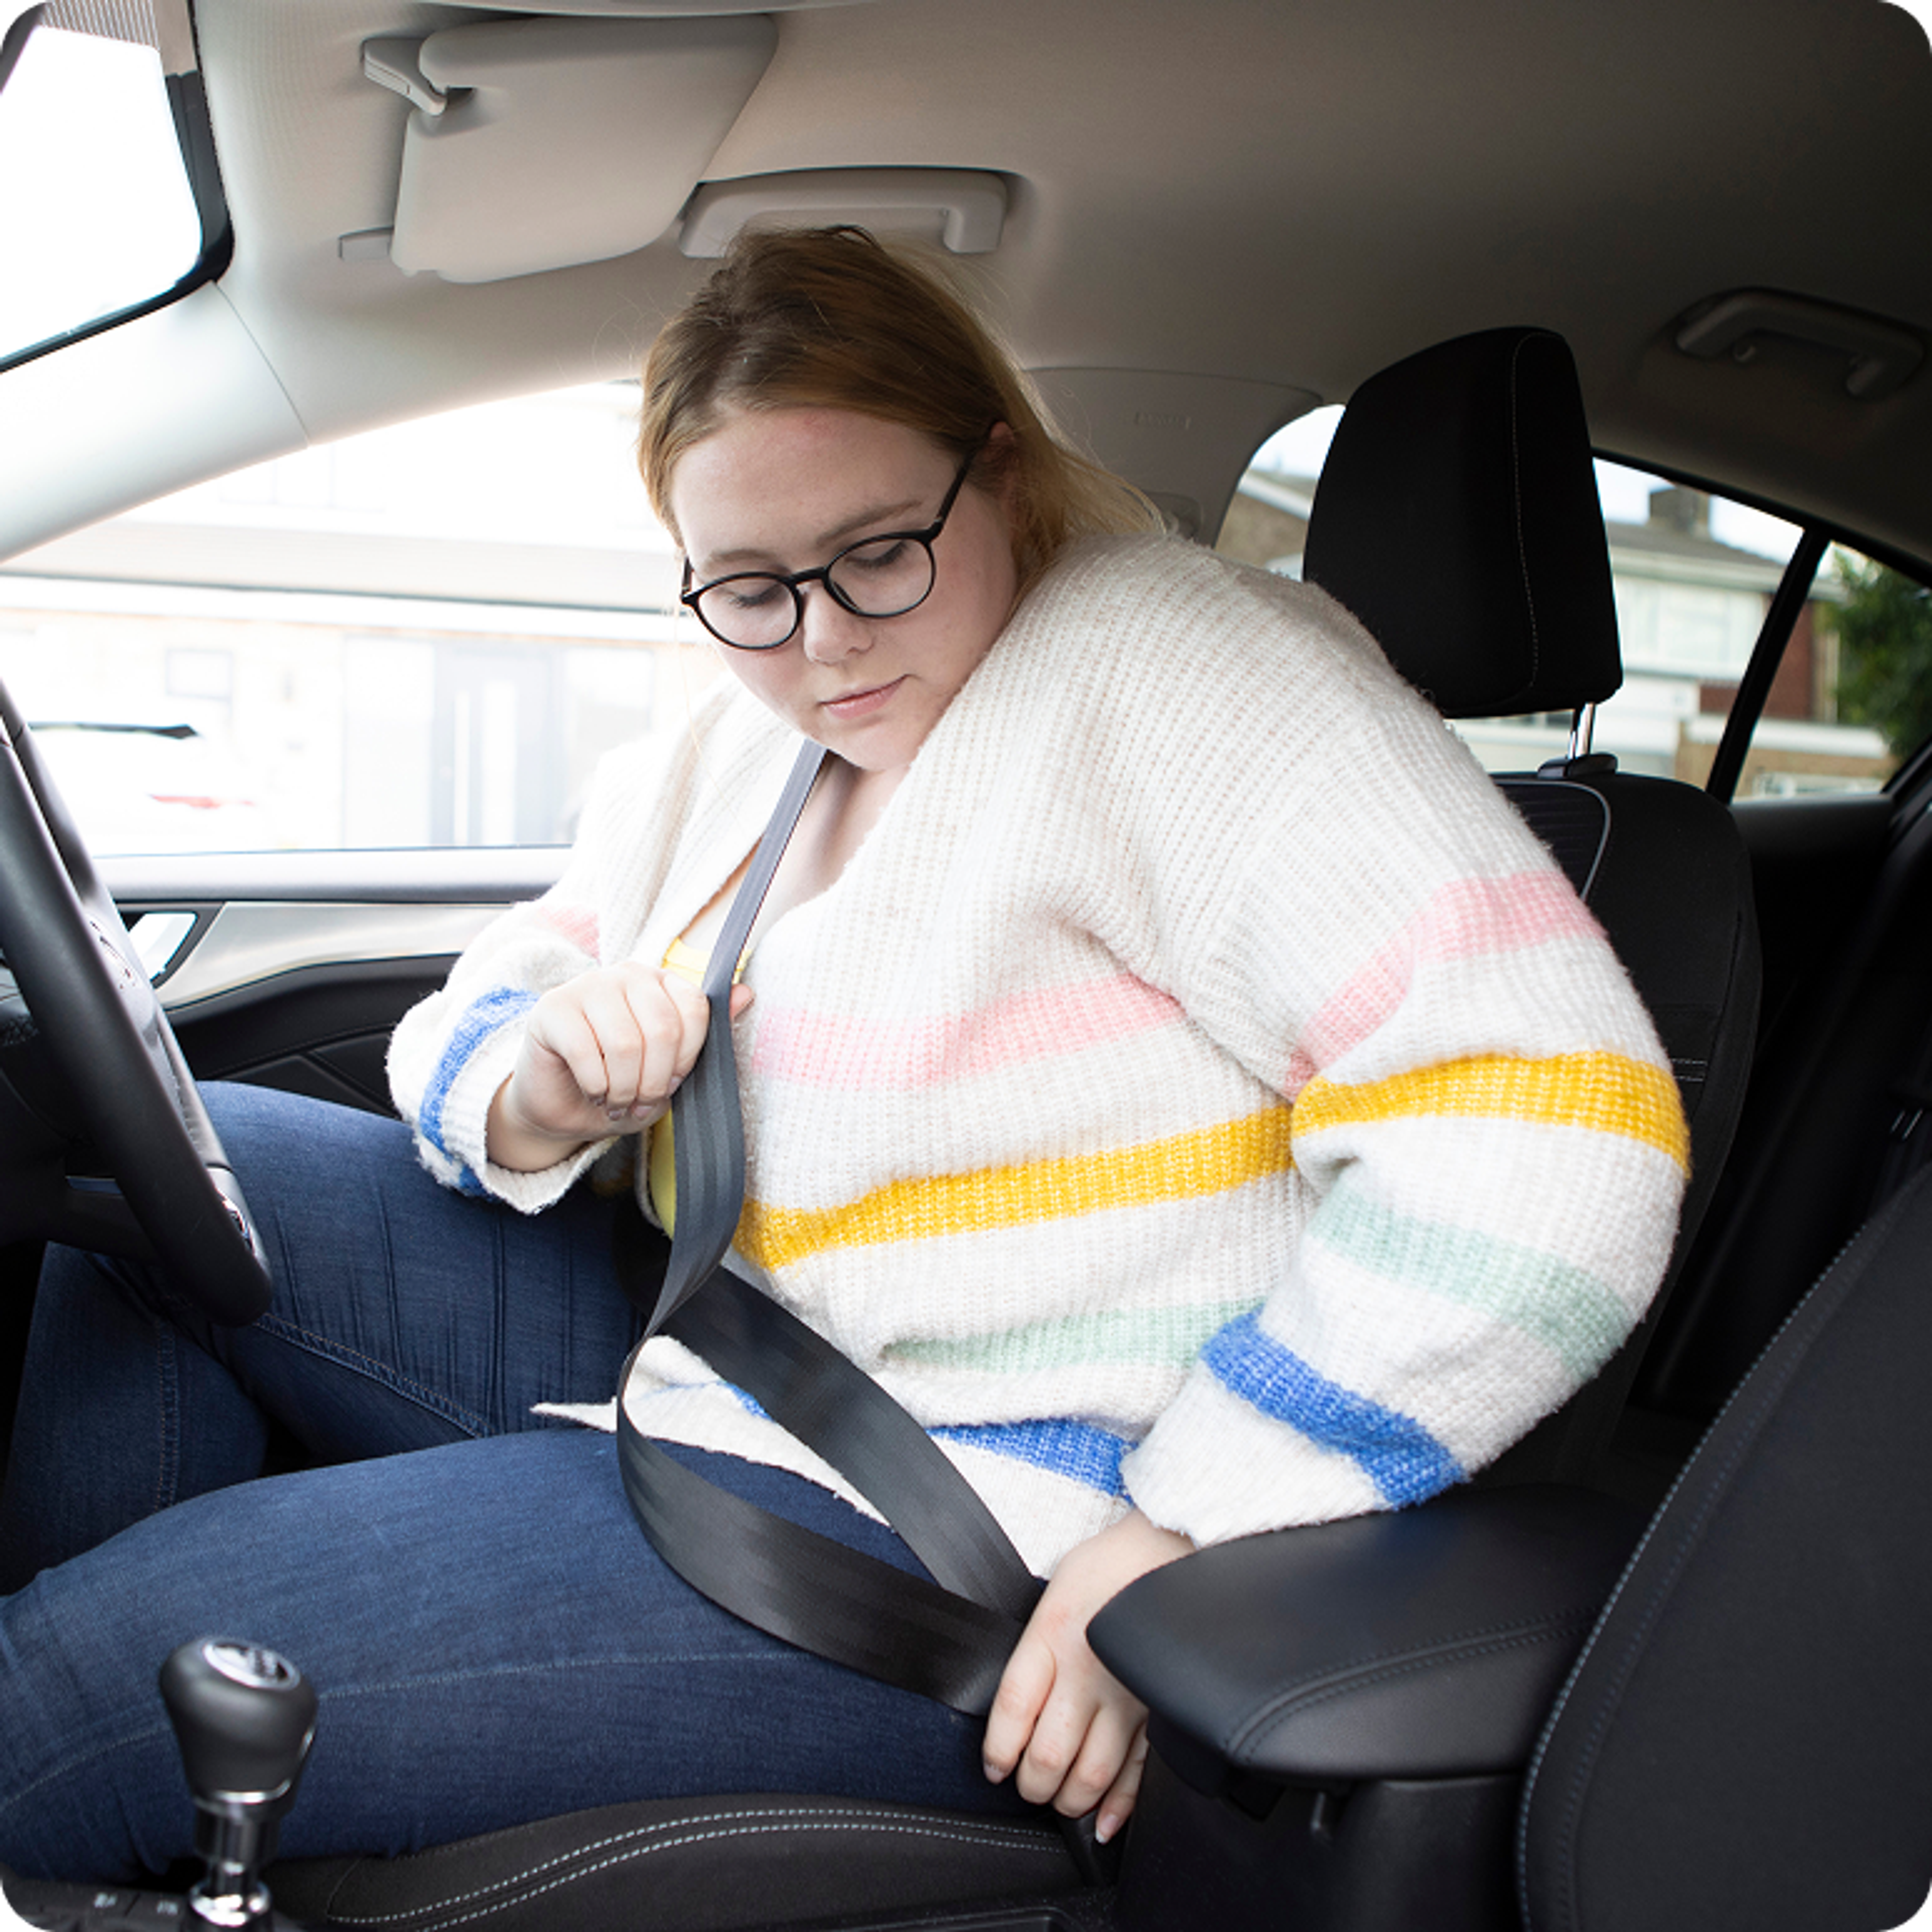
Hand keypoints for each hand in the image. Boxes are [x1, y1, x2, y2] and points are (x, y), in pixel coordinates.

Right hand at [486, 964, 752, 1170]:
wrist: (563, 1107)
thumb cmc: (622, 1084)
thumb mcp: (671, 1069)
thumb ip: (706, 1033)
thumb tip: (747, 993)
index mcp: (660, 982)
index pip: (695, 1007)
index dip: (689, 1057)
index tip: (673, 1083)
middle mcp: (626, 974)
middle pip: (662, 1028)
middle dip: (655, 1080)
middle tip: (641, 1101)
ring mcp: (586, 986)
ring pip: (625, 1043)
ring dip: (624, 1088)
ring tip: (617, 1100)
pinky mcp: (552, 1008)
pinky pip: (587, 1053)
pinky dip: (596, 1086)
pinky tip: (594, 1092)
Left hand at [982, 1509, 1192, 1842]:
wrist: (1176, 1546)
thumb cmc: (1112, 1565)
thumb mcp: (1057, 1587)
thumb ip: (1036, 1641)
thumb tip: (1017, 1701)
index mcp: (1053, 1633)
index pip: (1012, 1707)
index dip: (998, 1749)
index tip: (994, 1767)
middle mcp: (1087, 1670)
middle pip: (1048, 1753)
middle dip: (1032, 1785)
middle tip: (1028, 1786)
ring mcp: (1128, 1694)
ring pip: (1091, 1774)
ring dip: (1070, 1801)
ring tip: (1060, 1799)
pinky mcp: (1159, 1708)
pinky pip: (1138, 1773)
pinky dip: (1119, 1807)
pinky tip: (1104, 1821)